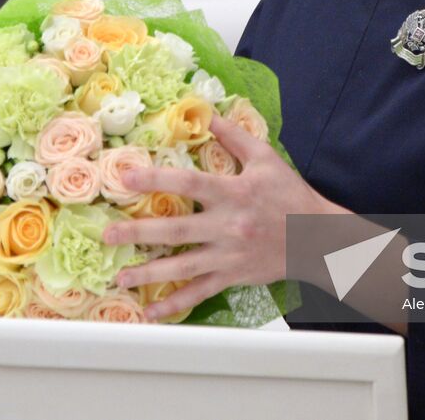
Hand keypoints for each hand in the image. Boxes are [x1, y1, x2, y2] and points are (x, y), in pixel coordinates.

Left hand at [101, 113, 339, 320]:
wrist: (317, 237)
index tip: (126, 177)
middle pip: (177, 230)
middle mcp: (228, 226)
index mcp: (234, 193)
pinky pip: (200, 292)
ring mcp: (229, 255)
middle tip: (107, 235)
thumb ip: (234, 137)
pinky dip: (175, 304)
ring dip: (149, 274)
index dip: (156, 179)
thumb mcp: (265, 159)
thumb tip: (207, 113)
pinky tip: (152, 312)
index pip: (189, 184)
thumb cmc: (290, 194)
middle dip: (139, 233)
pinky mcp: (233, 276)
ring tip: (120, 278)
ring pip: (184, 267)